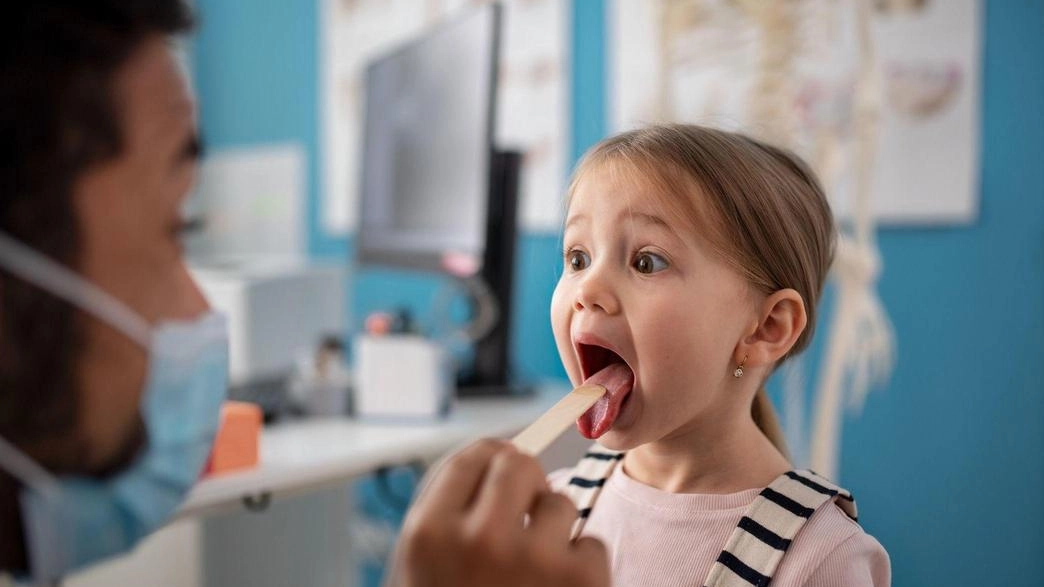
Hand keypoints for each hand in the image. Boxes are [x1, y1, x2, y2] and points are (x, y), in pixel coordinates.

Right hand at [385, 439, 608, 586]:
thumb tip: (495, 456)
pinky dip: (581, 567)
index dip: (492, 460)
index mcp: (428, 535)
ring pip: (560, 503)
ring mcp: (533, 561)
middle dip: (525, 483)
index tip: (502, 471)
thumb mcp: (422, 571)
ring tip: (535, 574)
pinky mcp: (581, 582)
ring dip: (553, 531)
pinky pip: (591, 542)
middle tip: (524, 511)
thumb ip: (449, 514)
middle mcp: (478, 540)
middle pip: (518, 464)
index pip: (472, 457)